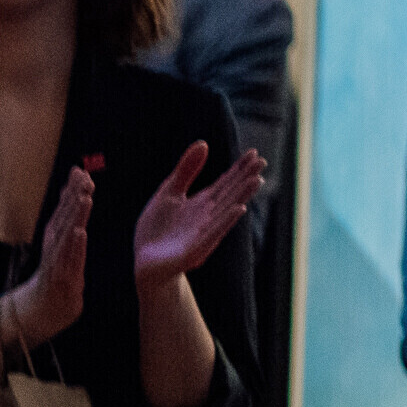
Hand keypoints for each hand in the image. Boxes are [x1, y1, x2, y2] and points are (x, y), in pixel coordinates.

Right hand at [6, 168, 91, 347]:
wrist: (44, 308)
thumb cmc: (57, 272)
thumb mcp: (62, 241)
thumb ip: (67, 214)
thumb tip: (74, 186)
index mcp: (55, 236)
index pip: (64, 208)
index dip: (71, 189)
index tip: (79, 170)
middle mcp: (54, 245)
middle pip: (65, 218)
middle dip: (74, 197)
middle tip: (84, 178)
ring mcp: (57, 262)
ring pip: (67, 235)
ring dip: (75, 216)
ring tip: (84, 199)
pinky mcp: (63, 278)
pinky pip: (69, 260)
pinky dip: (73, 246)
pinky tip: (79, 233)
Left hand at [133, 140, 265, 291]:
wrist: (145, 264)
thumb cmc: (157, 230)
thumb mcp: (168, 194)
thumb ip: (185, 171)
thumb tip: (203, 143)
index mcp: (202, 204)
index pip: (224, 183)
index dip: (238, 168)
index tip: (254, 152)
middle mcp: (207, 218)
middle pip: (229, 195)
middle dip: (245, 179)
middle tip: (262, 161)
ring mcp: (203, 235)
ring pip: (225, 212)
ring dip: (241, 197)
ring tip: (256, 180)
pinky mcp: (194, 251)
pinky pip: (212, 235)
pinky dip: (224, 222)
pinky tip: (238, 210)